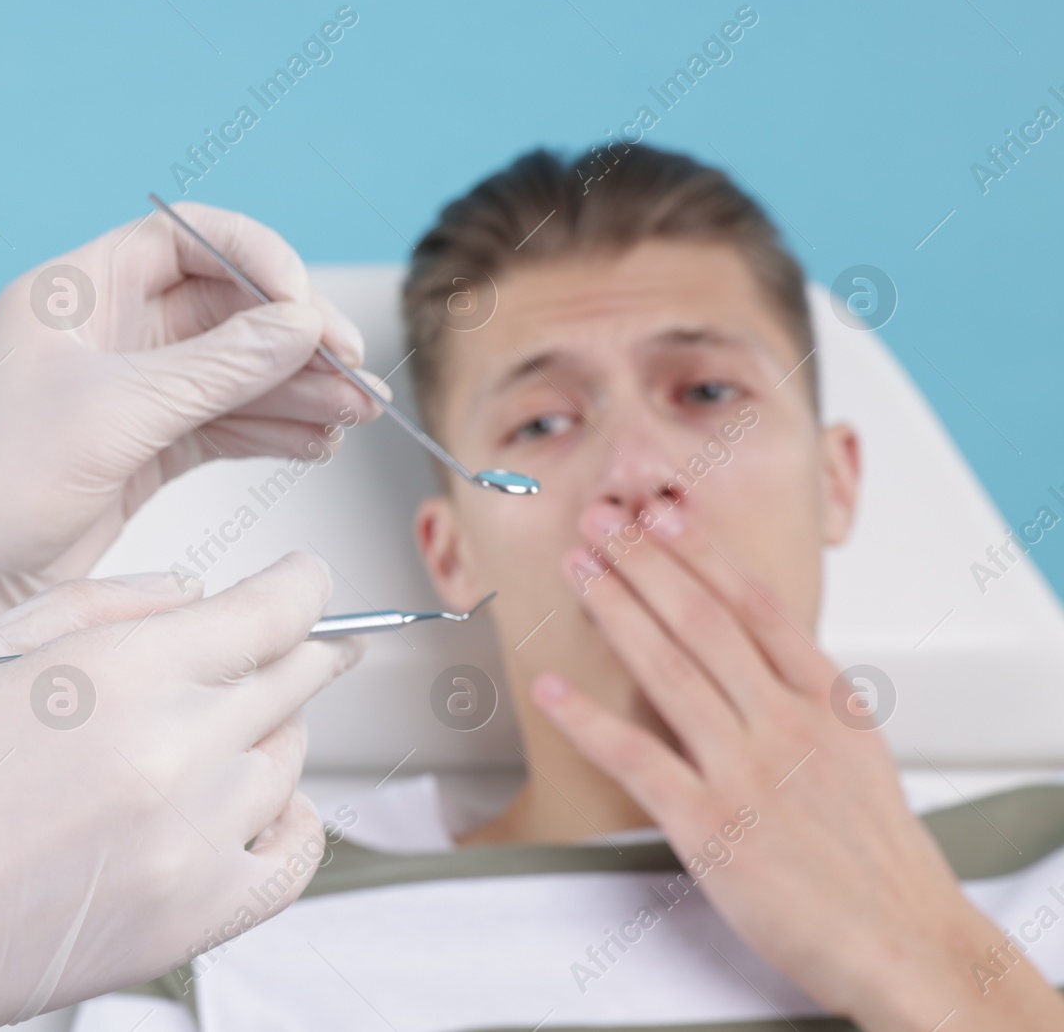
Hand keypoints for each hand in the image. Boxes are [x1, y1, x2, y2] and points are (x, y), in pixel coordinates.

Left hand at [0, 202, 383, 680]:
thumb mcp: (115, 413)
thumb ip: (216, 368)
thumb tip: (300, 325)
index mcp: (76, 294)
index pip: (186, 241)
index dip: (257, 260)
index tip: (306, 305)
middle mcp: (106, 335)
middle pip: (224, 310)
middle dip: (294, 339)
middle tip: (353, 370)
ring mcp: (128, 393)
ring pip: (233, 372)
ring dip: (297, 389)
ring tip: (355, 413)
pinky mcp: (143, 450)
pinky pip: (224, 423)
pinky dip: (272, 430)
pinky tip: (316, 439)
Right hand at [0, 552, 363, 1030]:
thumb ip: (108, 601)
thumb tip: (199, 591)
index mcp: (119, 672)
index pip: (272, 611)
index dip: (303, 585)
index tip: (306, 580)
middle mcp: (171, 751)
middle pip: (294, 678)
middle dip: (299, 650)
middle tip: (298, 644)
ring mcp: (191, 838)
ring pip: (291, 759)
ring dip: (271, 735)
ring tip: (219, 735)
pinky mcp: (194, 914)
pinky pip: (295, 857)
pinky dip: (294, 822)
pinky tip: (268, 806)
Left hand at [532, 501, 1063, 1031]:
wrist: (902, 940)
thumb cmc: (876, 855)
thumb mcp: (858, 752)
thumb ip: (807, 696)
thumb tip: (762, 650)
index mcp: (826, 703)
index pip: (757, 606)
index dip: (703, 553)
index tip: (664, 515)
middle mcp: (786, 725)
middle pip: (703, 622)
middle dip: (645, 563)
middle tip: (601, 520)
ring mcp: (747, 772)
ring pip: (669, 671)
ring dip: (615, 611)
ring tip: (577, 569)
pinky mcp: (710, 826)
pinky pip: (636, 759)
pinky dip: (587, 720)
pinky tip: (553, 688)